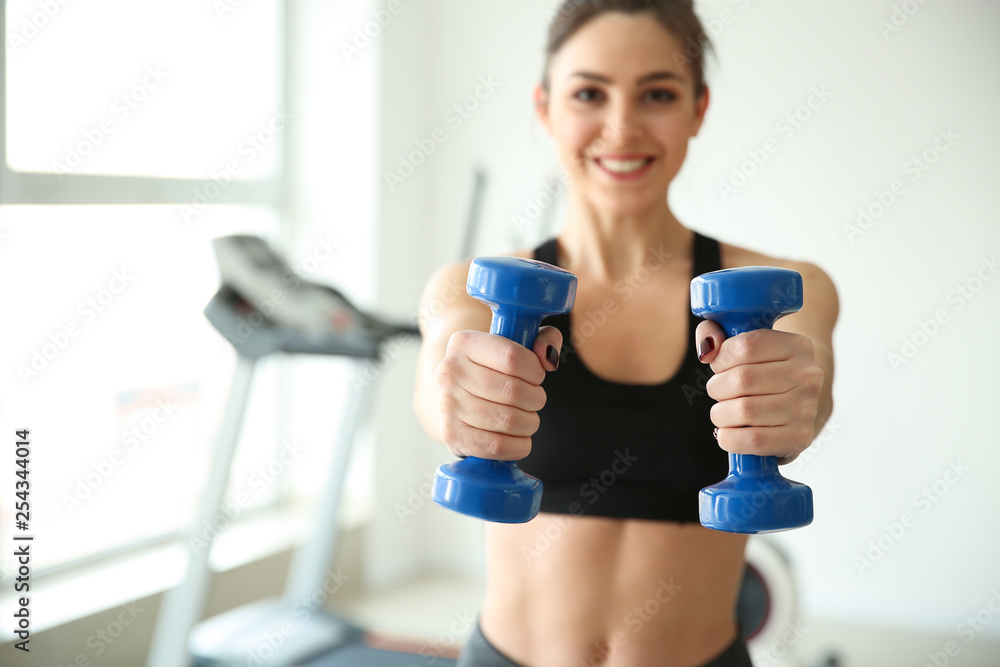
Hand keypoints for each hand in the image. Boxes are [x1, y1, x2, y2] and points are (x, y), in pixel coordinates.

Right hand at [435, 326, 561, 459]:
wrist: (456, 395)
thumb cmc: (493, 368)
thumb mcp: (518, 342)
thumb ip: (544, 339)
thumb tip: (548, 358)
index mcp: (464, 343)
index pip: (513, 357)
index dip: (535, 371)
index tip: (536, 376)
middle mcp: (449, 372)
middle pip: (513, 391)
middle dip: (536, 398)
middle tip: (534, 399)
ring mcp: (448, 405)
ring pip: (508, 420)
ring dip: (529, 422)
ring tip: (526, 417)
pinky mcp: (452, 435)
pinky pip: (497, 446)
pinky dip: (518, 445)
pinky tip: (519, 437)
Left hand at [695, 321, 823, 463]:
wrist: (795, 406)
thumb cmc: (761, 370)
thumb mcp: (741, 341)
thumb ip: (714, 329)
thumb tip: (707, 349)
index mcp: (797, 346)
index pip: (746, 346)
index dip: (721, 359)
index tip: (720, 366)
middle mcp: (807, 376)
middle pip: (742, 379)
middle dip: (717, 388)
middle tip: (719, 392)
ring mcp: (806, 408)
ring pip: (744, 410)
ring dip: (720, 414)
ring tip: (724, 412)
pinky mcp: (799, 437)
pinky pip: (752, 440)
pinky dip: (729, 437)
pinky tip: (729, 431)